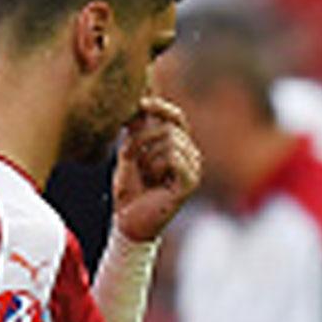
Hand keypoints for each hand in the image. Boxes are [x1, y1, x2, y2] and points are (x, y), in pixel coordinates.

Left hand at [110, 97, 201, 245]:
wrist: (129, 221)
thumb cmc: (130, 189)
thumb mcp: (130, 151)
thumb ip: (137, 129)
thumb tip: (140, 99)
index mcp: (178, 146)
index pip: (175, 116)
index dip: (160, 106)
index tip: (139, 103)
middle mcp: (190, 155)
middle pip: (168, 128)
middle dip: (142, 138)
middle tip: (129, 157)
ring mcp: (192, 169)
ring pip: (169, 141)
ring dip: (146, 154)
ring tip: (143, 173)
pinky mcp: (190, 182)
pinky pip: (173, 157)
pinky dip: (155, 165)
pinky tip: (153, 179)